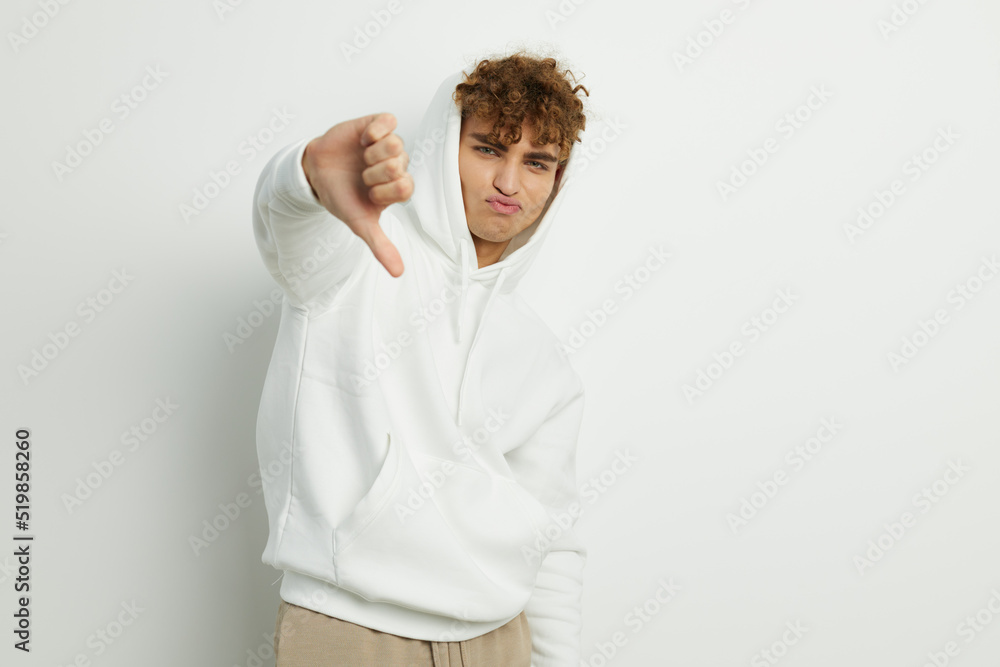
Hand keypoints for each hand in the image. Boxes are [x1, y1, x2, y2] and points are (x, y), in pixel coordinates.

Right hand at [302, 112, 412, 276]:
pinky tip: (363, 140)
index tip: (368, 194)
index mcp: (398, 188)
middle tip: (361, 176)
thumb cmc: (341, 197)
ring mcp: (388, 145)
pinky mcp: (377, 125)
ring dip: (372, 154)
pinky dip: (375, 130)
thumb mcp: (360, 224)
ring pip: (396, 144)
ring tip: (361, 158)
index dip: (383, 191)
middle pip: (400, 165)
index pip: (406, 188)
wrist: (316, 173)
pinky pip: (388, 121)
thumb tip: (399, 273)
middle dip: (373, 173)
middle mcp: (397, 166)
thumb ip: (381, 246)